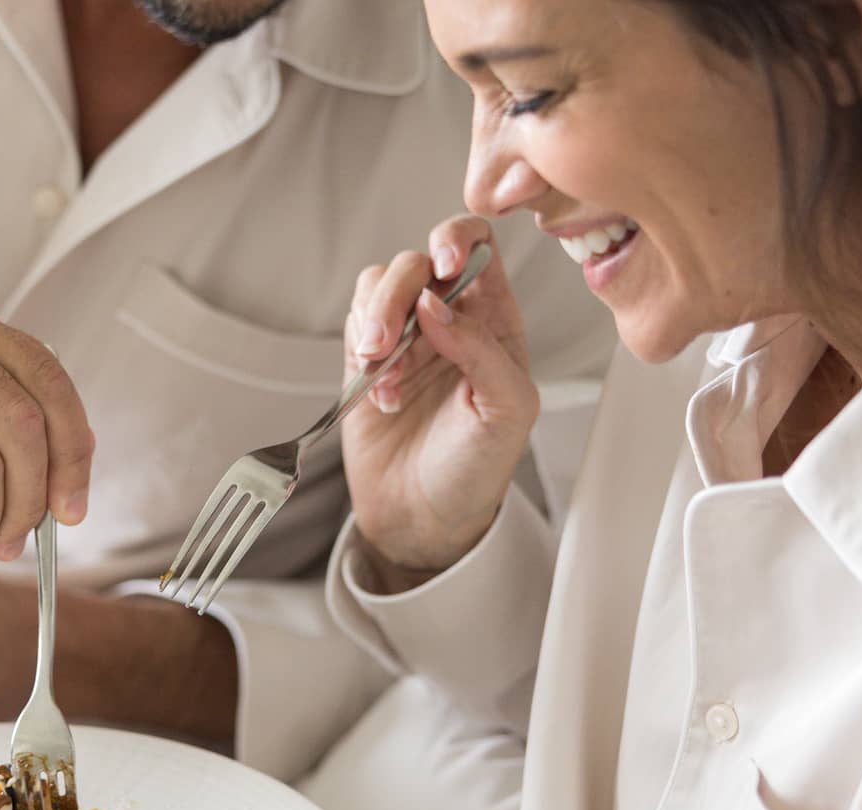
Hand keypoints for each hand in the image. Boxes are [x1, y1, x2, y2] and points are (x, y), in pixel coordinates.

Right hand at [341, 216, 537, 576]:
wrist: (424, 518)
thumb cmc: (477, 469)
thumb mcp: (506, 412)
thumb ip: (482, 349)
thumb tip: (434, 302)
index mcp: (495, 319)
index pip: (479, 245)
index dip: (458, 239)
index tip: (444, 269)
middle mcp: (449, 317)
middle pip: (418, 261)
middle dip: (398, 294)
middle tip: (388, 343)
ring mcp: (405, 335)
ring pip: (379, 285)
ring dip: (375, 321)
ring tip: (381, 371)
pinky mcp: (365, 357)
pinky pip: (355, 320)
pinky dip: (359, 345)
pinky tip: (378, 390)